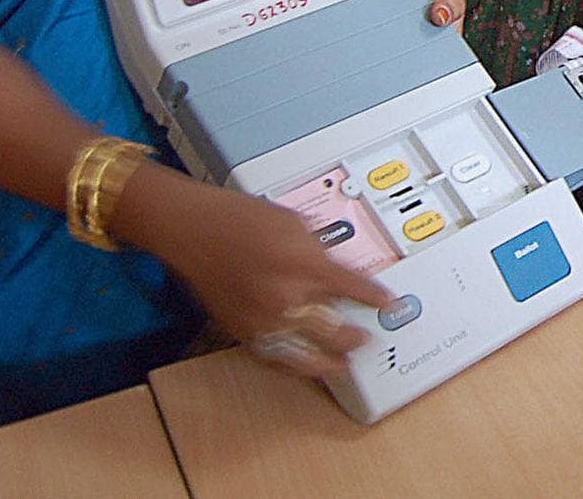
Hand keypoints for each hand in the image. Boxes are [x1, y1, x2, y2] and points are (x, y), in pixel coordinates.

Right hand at [144, 177, 395, 378]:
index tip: (387, 304)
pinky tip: (304, 364)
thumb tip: (335, 269)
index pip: (355, 290)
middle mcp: (287, 297)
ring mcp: (263, 319)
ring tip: (343, 364)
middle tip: (366, 336)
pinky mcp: (242, 331)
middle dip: (356, 336)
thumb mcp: (296, 223)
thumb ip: (320, 251)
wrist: (195, 229)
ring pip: (306, 356)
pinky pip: (274, 358)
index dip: (377, 300)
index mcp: (307, 266)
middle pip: (336, 331)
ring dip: (329, 362)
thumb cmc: (239, 218)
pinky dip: (293, 365)